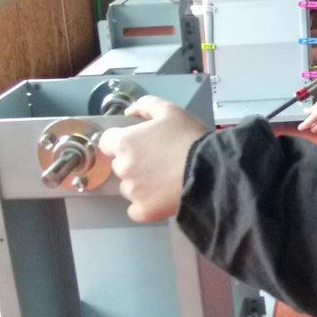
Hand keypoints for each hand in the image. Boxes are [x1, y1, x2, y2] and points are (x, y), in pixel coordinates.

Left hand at [98, 95, 207, 222]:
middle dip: (134, 163)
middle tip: (159, 161)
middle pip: (120, 165)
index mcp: (125, 142)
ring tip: (165, 180)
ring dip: (141, 184)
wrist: (210, 170)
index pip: (106, 142)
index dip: (122, 142)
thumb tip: (129, 112)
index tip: (140, 145)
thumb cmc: (189, 137)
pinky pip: (137, 210)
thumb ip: (145, 105)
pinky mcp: (144, 211)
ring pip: (129, 188)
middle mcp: (123, 168)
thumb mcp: (170, 111)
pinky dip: (146, 205)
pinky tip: (162, 197)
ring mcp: (132, 192)